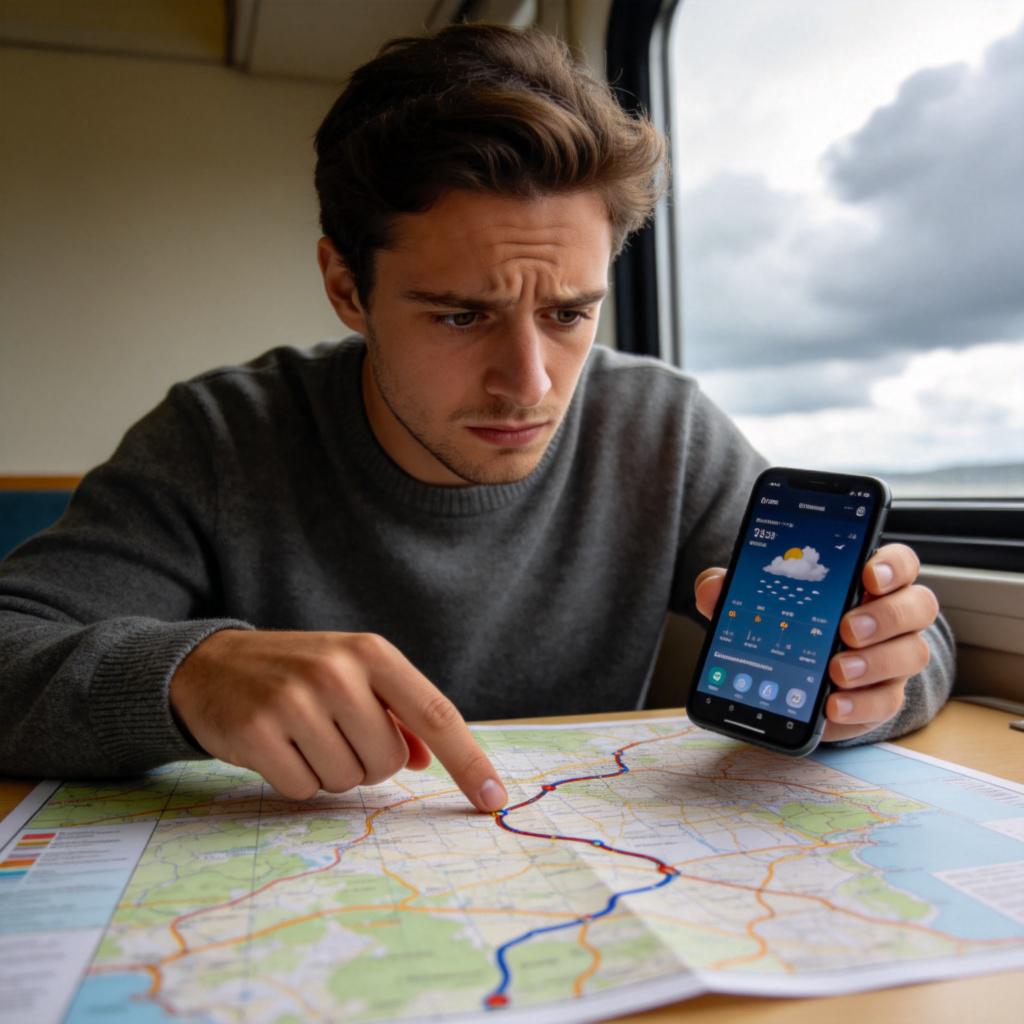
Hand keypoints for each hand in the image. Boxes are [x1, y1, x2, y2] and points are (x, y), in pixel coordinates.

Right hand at [170, 629, 507, 808]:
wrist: (210, 662)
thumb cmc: (297, 673)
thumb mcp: (352, 675)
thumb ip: (396, 714)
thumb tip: (425, 760)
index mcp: (372, 653)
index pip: (436, 715)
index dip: (469, 762)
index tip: (494, 800)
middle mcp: (338, 672)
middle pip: (388, 762)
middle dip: (367, 762)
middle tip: (333, 734)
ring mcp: (295, 700)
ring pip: (347, 781)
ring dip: (329, 771)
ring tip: (301, 736)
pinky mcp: (257, 731)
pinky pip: (302, 789)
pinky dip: (293, 779)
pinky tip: (275, 747)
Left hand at [694, 543, 936, 742]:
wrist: (802, 680)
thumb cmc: (789, 624)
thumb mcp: (759, 601)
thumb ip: (735, 588)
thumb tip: (712, 587)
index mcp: (868, 582)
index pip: (899, 562)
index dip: (892, 565)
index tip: (868, 573)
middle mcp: (892, 617)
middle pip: (917, 606)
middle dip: (886, 616)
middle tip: (846, 628)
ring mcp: (893, 657)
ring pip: (910, 653)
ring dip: (874, 662)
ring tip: (835, 670)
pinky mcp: (882, 697)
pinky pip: (887, 701)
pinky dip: (859, 704)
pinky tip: (831, 705)